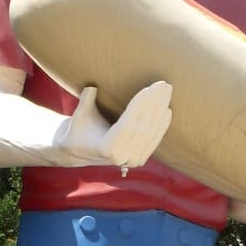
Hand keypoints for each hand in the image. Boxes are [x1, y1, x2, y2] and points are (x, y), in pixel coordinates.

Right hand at [53, 81, 172, 167]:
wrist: (79, 151)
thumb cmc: (77, 129)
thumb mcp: (78, 115)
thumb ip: (86, 101)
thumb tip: (92, 87)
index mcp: (108, 148)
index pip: (129, 124)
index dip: (141, 105)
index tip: (151, 87)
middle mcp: (123, 158)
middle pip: (143, 127)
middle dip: (155, 104)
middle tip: (164, 84)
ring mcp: (132, 160)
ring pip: (151, 133)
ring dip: (161, 111)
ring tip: (167, 92)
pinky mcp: (139, 159)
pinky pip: (153, 140)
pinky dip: (162, 125)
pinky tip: (167, 110)